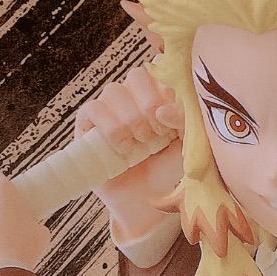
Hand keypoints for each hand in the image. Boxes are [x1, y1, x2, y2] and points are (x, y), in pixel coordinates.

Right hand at [73, 64, 184, 242]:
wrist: (147, 205)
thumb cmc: (169, 172)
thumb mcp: (188, 146)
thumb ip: (185, 122)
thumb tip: (163, 110)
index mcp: (160, 95)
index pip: (160, 70)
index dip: (167, 90)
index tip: (173, 119)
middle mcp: (133, 98)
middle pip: (136, 75)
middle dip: (149, 104)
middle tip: (158, 133)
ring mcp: (110, 110)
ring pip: (113, 91)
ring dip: (130, 117)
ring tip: (141, 143)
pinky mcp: (88, 126)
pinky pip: (92, 109)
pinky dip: (110, 126)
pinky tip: (123, 147)